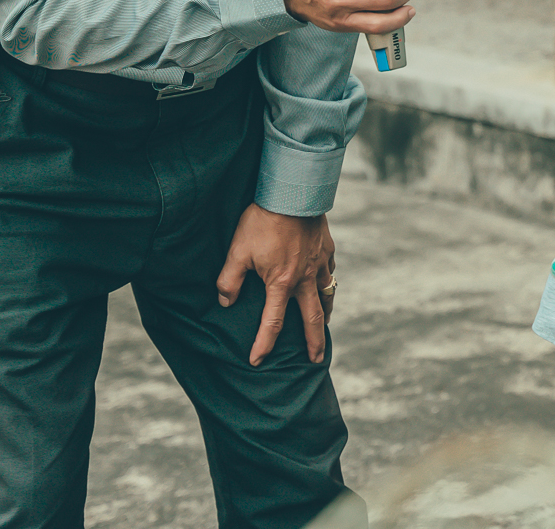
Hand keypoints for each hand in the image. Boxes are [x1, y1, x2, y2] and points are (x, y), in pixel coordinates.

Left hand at [216, 204, 333, 365]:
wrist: (294, 192)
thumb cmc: (263, 221)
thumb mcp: (237, 251)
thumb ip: (229, 280)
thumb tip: (225, 302)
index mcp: (281, 283)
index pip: (272, 322)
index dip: (264, 344)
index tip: (258, 361)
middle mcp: (304, 278)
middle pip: (313, 318)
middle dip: (314, 342)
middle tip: (317, 359)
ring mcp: (319, 263)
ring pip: (326, 295)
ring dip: (326, 314)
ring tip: (325, 325)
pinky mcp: (327, 249)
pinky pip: (329, 272)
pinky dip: (327, 283)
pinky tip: (324, 284)